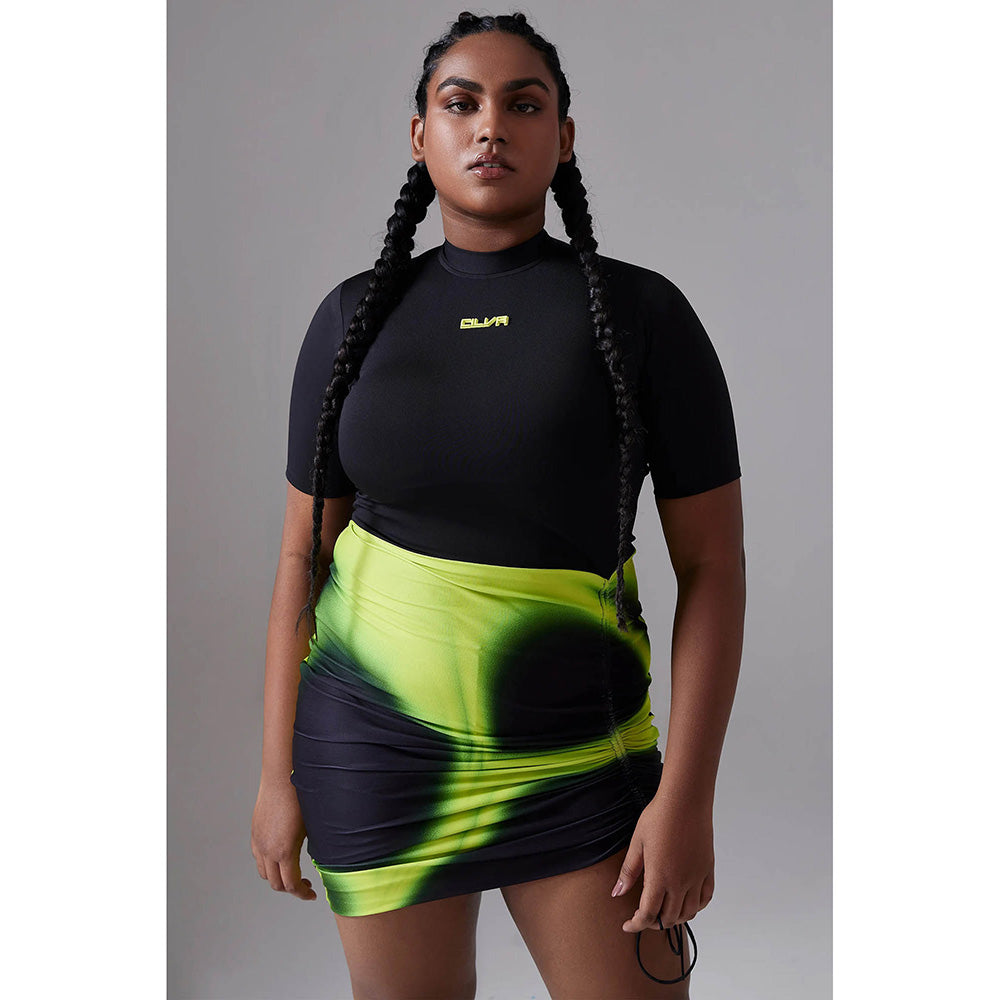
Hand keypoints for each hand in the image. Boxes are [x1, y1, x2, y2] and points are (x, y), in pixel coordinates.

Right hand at [250, 776, 317, 901]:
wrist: (282, 777)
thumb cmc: (301, 798)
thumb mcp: (313, 827)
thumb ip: (314, 848)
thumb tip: (324, 861)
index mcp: (284, 851)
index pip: (291, 885)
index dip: (302, 893)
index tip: (312, 894)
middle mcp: (267, 850)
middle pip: (276, 883)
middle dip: (292, 889)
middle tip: (306, 885)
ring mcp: (258, 842)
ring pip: (264, 872)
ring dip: (278, 878)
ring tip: (293, 872)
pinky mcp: (255, 833)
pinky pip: (259, 858)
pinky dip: (269, 864)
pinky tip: (281, 856)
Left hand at [611, 794, 713, 932]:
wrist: (685, 801)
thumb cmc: (658, 817)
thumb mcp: (637, 843)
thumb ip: (628, 871)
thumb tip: (616, 893)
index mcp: (659, 878)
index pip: (647, 914)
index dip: (636, 924)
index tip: (627, 925)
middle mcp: (680, 883)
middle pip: (668, 918)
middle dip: (653, 923)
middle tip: (642, 917)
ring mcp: (697, 878)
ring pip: (688, 913)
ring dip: (674, 918)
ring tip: (663, 912)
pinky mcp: (708, 870)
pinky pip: (705, 898)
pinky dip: (696, 907)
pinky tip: (686, 902)